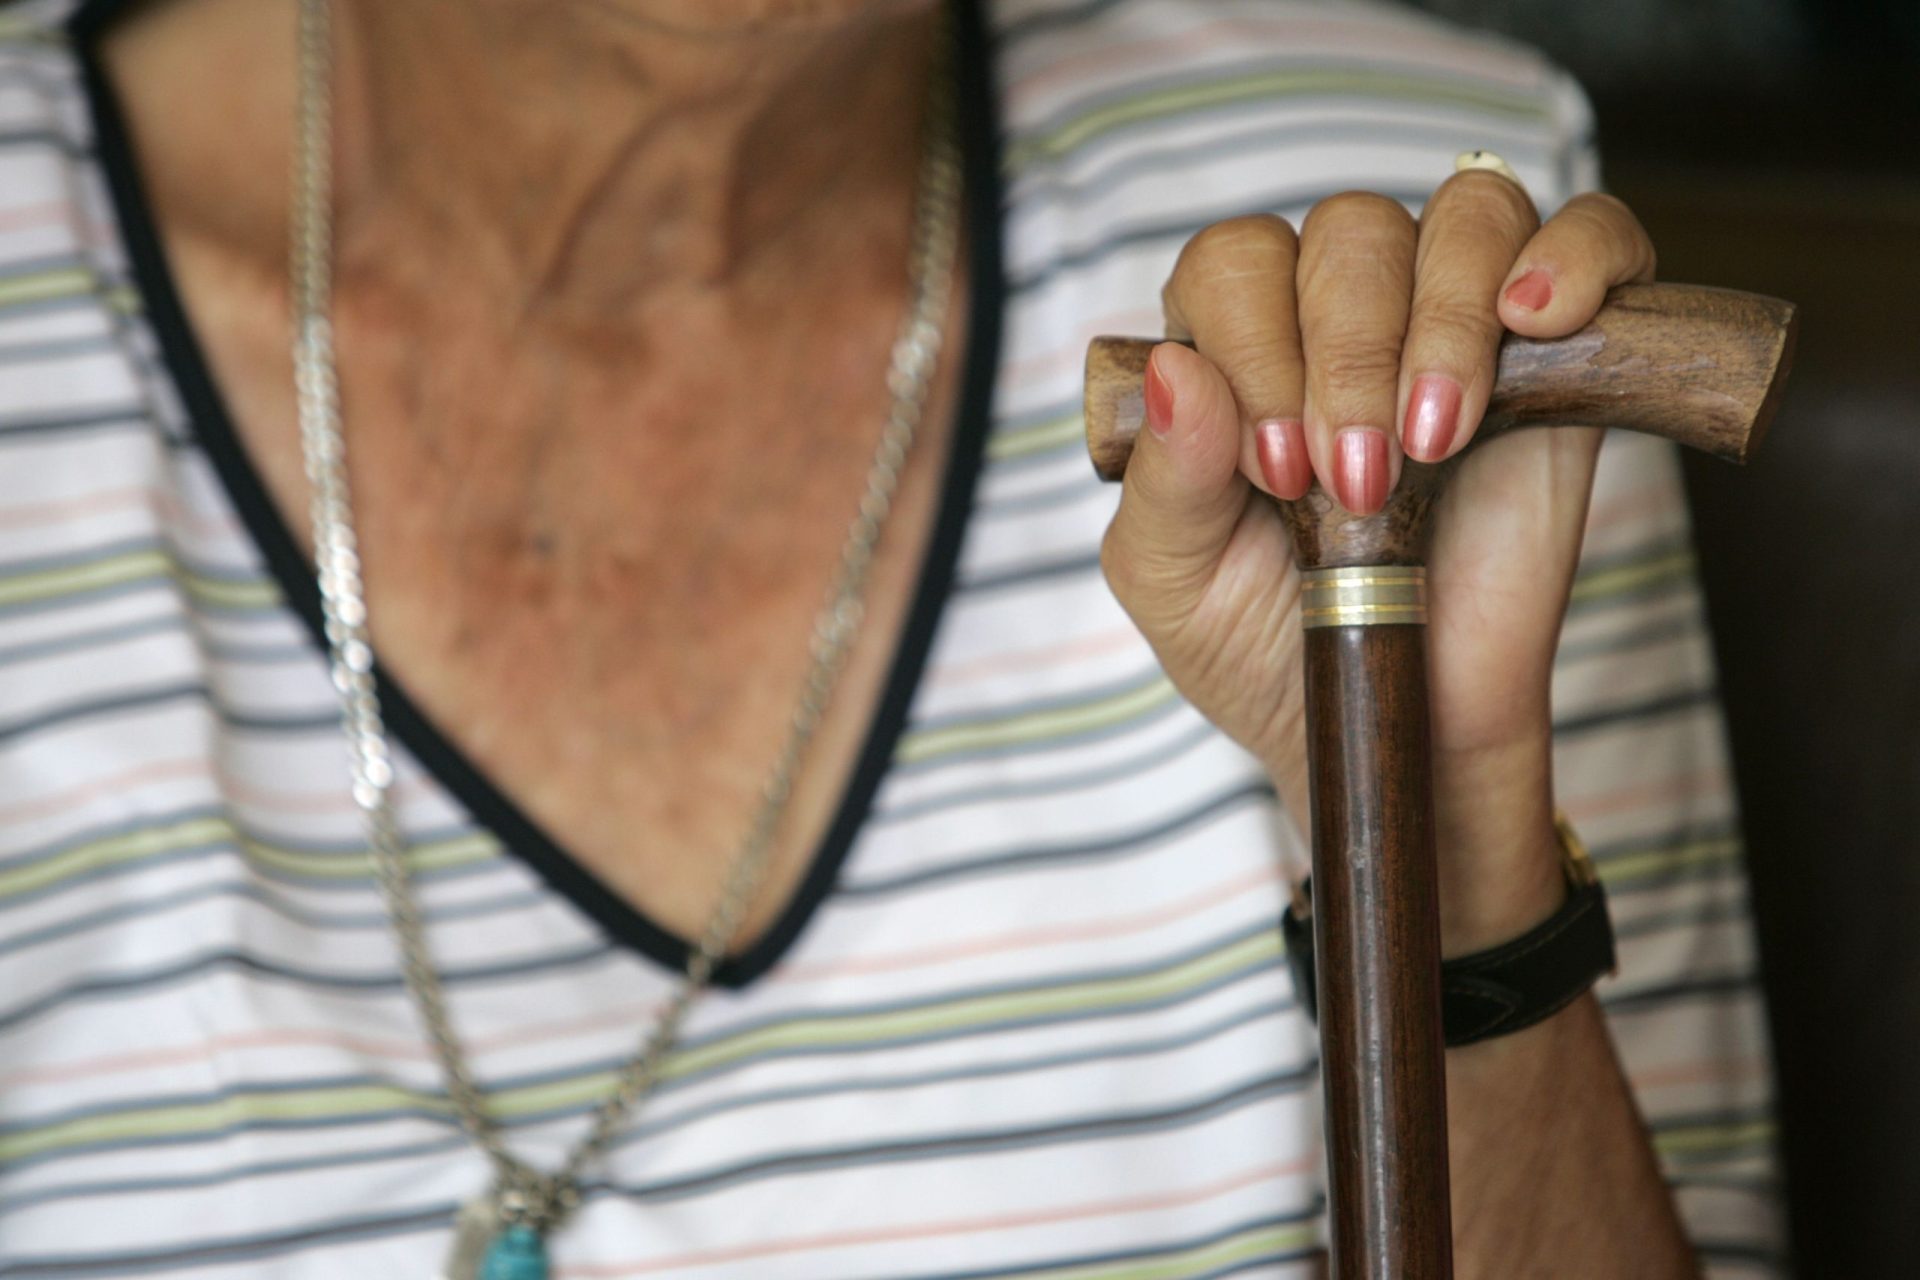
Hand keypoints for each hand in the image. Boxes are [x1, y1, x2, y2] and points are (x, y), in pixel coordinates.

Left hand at [1098, 172, 1656, 949]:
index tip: (1281, 473)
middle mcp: (1341, 311)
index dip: (1255, 346)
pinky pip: (1590, 234)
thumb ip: (1167, 481)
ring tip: (1437, 437)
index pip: (1234, 262)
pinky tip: (1536, 318)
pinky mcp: (1564, 356)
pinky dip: (1572, 253)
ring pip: (1467, 214)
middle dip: (1349, 354)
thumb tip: (1176, 372)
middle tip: (1359, 481)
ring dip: (1447, 317)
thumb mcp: (1174, 582)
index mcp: (1234, 344)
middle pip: (1348, 234)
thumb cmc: (1264, 644)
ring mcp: (1458, 322)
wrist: (1396, 729)